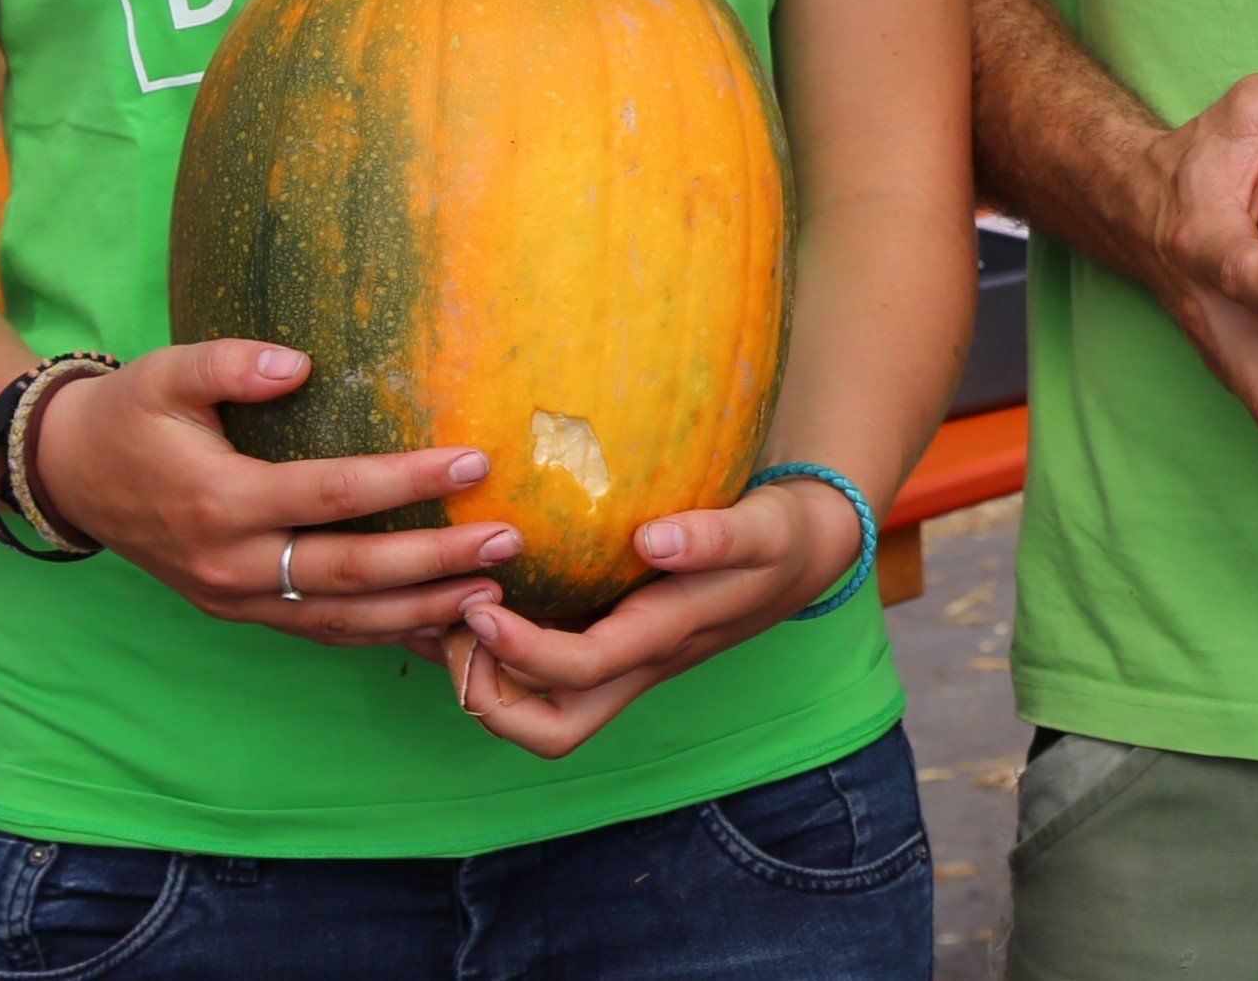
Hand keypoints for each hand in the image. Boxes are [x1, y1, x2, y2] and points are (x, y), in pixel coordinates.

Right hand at [32, 342, 514, 643]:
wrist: (70, 478)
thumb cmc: (131, 416)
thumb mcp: (165, 374)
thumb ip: (228, 363)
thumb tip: (299, 363)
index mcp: (220, 501)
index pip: (330, 494)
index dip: (403, 480)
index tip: (473, 461)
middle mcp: (231, 564)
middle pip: (349, 572)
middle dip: (434, 560)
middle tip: (508, 539)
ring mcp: (236, 600)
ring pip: (341, 619)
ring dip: (420, 611)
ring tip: (494, 592)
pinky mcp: (242, 613)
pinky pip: (321, 633)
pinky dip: (382, 637)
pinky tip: (440, 629)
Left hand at [437, 473, 867, 757]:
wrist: (804, 555)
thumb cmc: (777, 538)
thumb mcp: (760, 528)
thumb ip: (714, 536)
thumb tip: (654, 539)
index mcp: (665, 637)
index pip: (580, 670)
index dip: (520, 650)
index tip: (479, 603)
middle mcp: (637, 665)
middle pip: (551, 729)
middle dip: (488, 699)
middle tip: (453, 633)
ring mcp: (624, 663)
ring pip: (542, 713)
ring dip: (486, 681)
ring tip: (453, 616)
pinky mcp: (614, 644)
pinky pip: (545, 676)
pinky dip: (499, 655)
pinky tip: (477, 601)